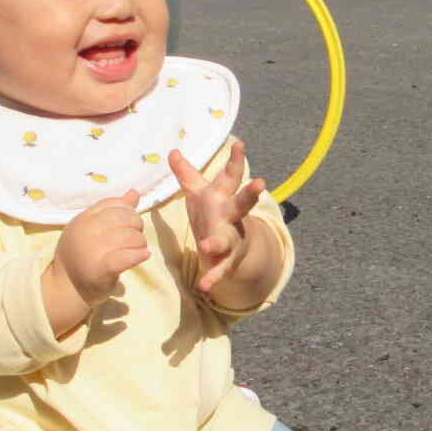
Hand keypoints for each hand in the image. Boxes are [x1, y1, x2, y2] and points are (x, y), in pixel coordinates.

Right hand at [54, 190, 148, 305]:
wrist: (67, 288)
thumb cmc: (81, 256)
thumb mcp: (91, 228)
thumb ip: (112, 210)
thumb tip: (134, 192)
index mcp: (83, 218)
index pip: (114, 204)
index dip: (128, 212)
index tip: (127, 225)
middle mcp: (86, 231)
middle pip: (126, 218)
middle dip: (137, 227)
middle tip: (133, 240)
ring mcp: (92, 250)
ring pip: (131, 236)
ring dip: (140, 244)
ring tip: (136, 251)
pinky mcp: (101, 269)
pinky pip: (127, 256)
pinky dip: (139, 255)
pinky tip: (143, 256)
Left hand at [170, 141, 264, 294]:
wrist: (231, 249)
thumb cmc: (213, 214)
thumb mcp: (199, 193)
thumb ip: (186, 173)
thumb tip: (171, 151)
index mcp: (223, 197)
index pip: (231, 176)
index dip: (235, 160)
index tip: (239, 144)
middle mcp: (231, 216)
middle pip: (242, 203)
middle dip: (250, 194)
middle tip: (260, 183)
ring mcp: (230, 239)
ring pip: (227, 240)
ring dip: (218, 243)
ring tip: (208, 246)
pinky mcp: (225, 261)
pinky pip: (219, 269)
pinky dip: (212, 277)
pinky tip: (204, 286)